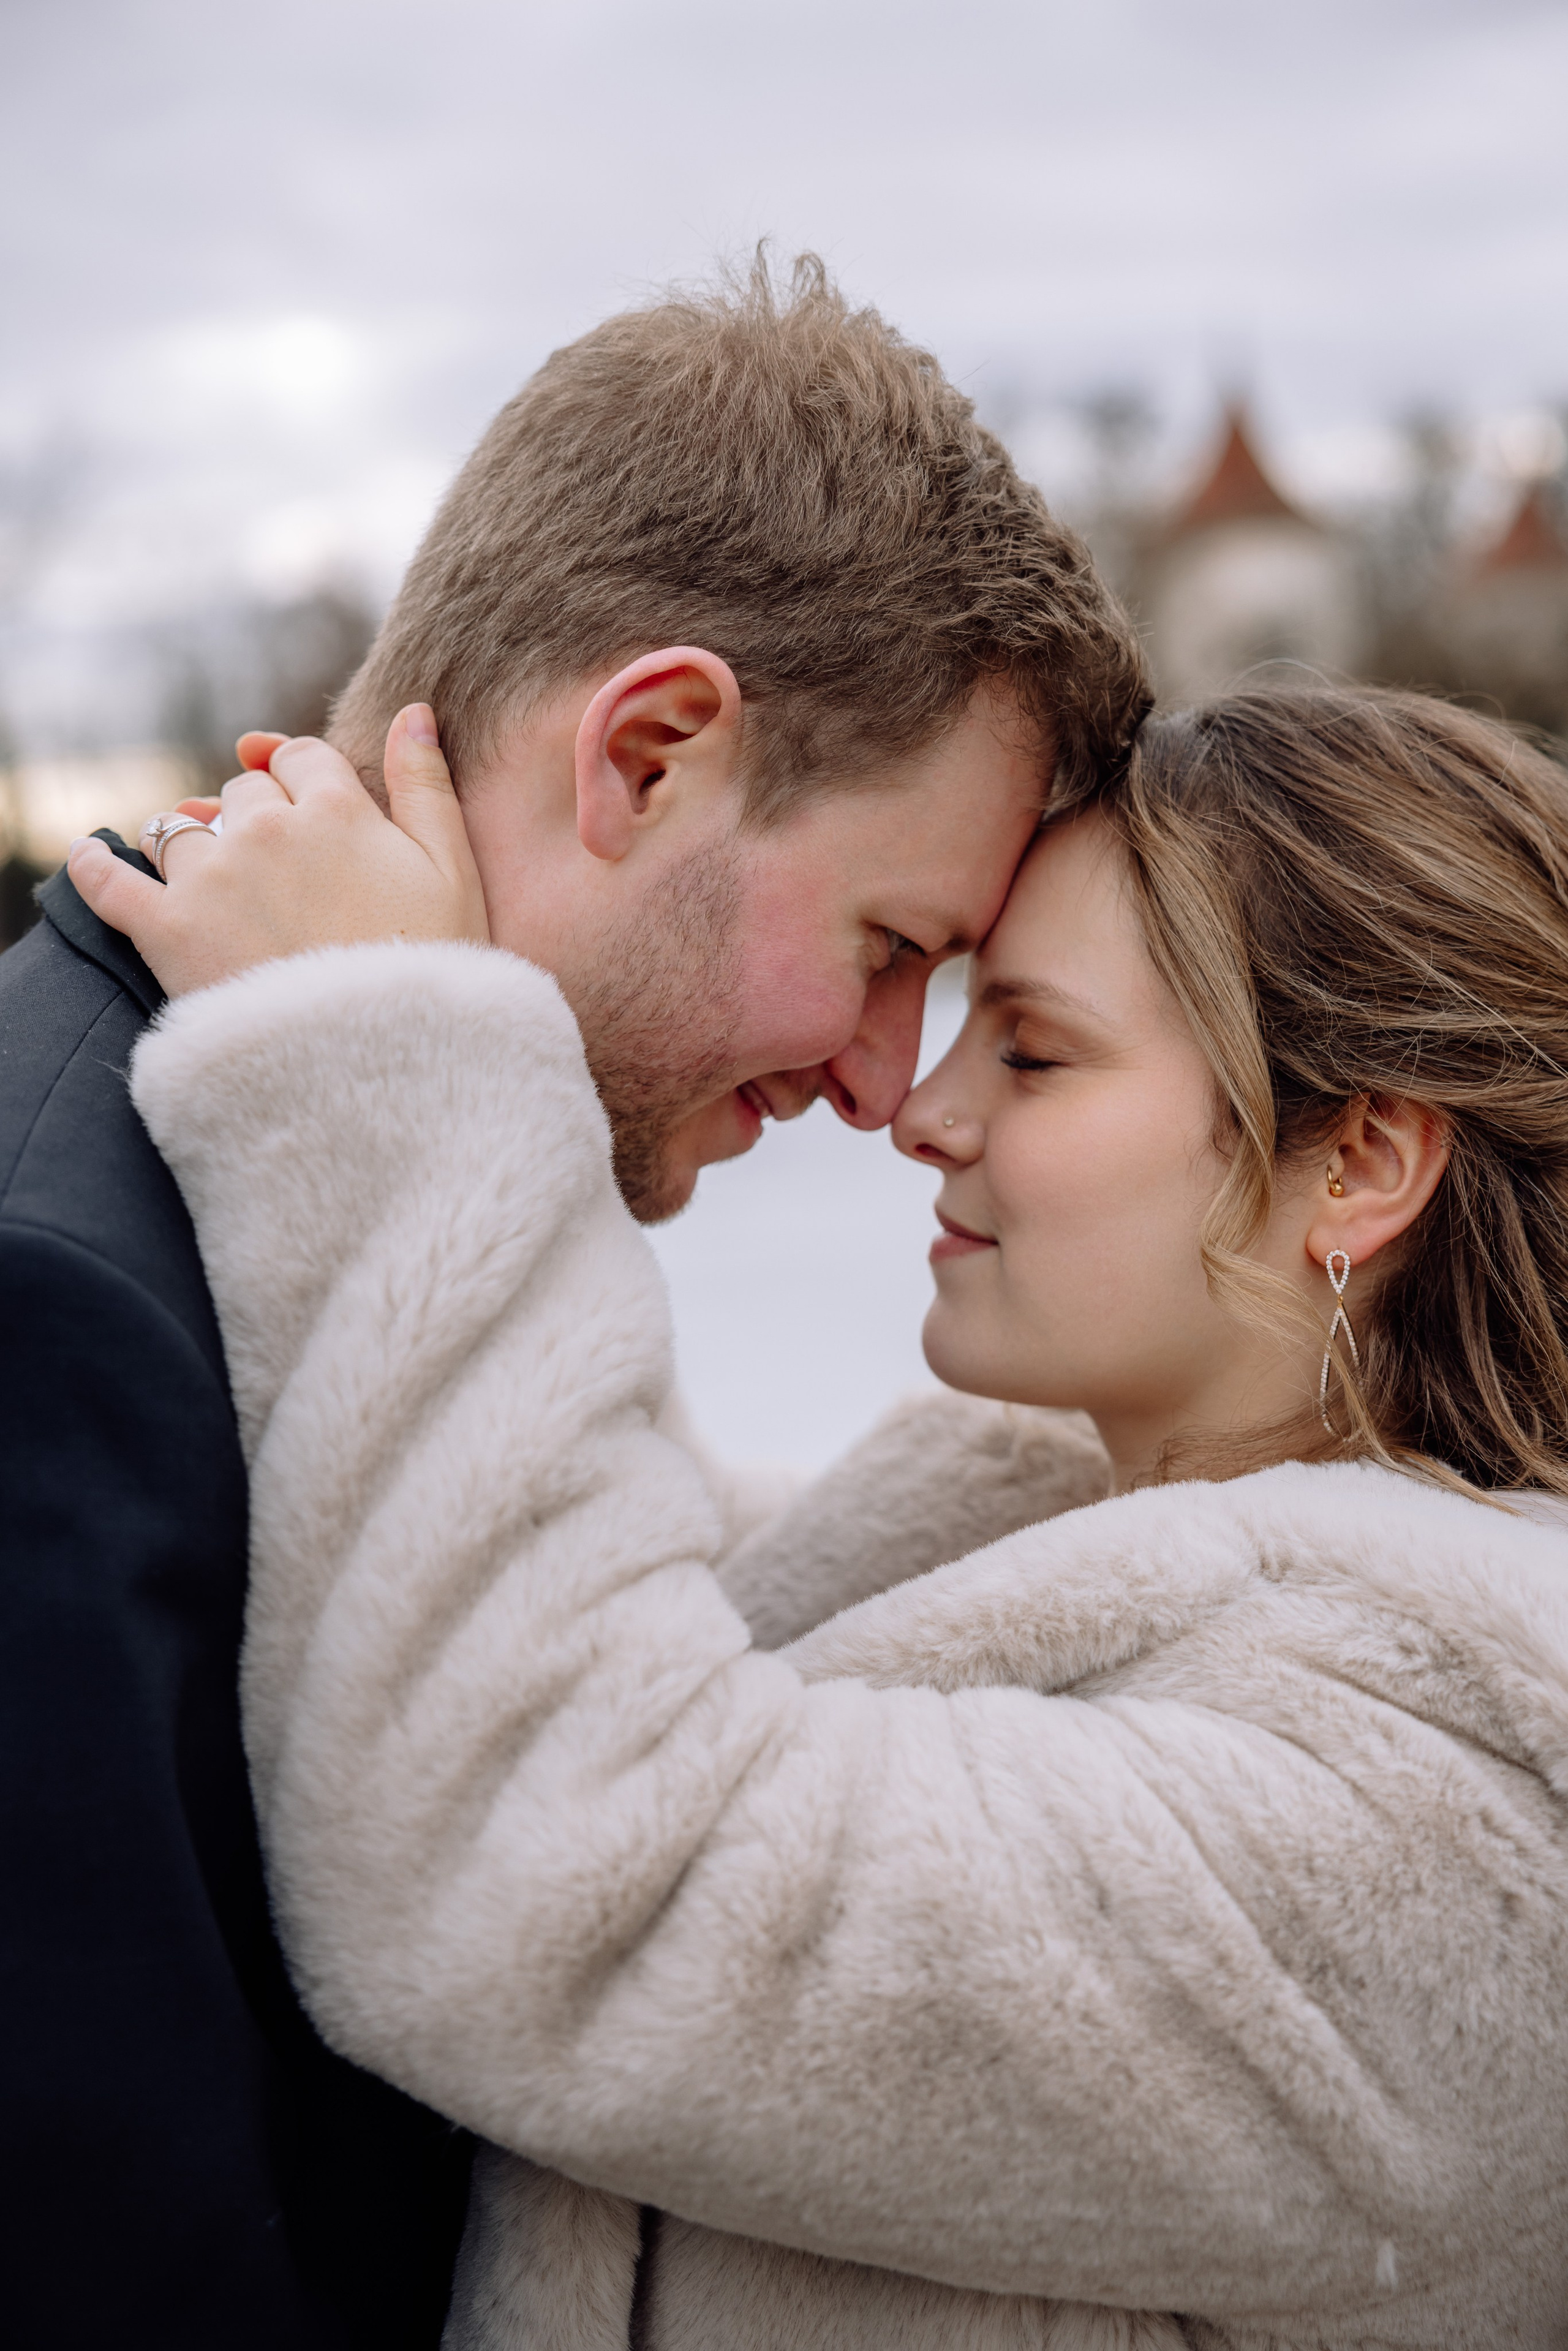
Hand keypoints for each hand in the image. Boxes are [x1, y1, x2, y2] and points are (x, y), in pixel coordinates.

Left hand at [67, 706, 490, 996]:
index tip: (305, 809)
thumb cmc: (432, 973)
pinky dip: (92, 867)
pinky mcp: (167, 931)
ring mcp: (212, 879)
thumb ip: (427, 785)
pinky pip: (108, 881)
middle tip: (275, 873)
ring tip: (210, 886)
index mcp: (338, 810)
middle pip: (240, 794)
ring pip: (182, 831)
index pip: (299, 759)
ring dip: (192, 847)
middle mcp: (268, 831)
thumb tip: (413, 712)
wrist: (384, 1065)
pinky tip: (87, 860)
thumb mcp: (455, 874)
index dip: (301, 780)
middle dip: (254, 820)